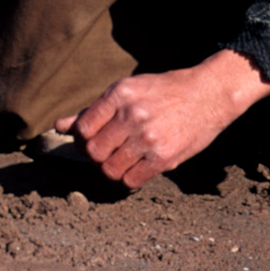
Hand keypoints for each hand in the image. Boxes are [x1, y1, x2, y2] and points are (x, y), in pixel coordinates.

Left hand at [53, 49, 269, 189]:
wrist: (209, 94)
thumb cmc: (165, 91)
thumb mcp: (129, 90)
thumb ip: (94, 110)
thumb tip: (60, 126)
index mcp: (120, 94)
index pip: (83, 129)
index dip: (83, 139)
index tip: (93, 139)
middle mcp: (132, 115)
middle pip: (94, 151)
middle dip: (96, 156)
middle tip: (108, 151)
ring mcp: (148, 138)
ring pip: (110, 169)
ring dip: (113, 168)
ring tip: (124, 159)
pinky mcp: (164, 157)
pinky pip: (131, 180)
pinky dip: (129, 178)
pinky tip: (137, 167)